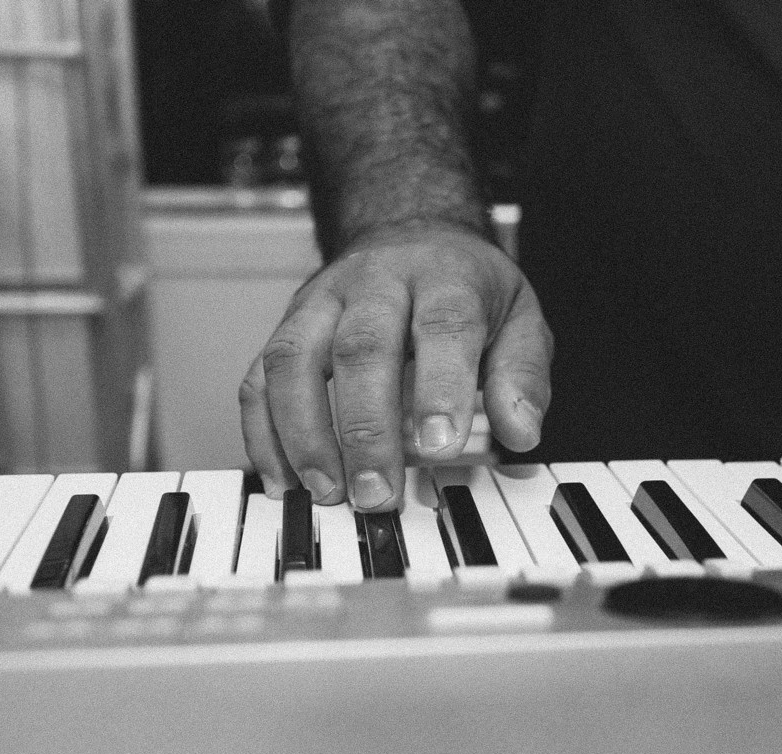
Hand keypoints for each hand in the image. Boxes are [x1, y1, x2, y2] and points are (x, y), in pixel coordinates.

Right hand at [240, 223, 552, 510]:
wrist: (412, 233)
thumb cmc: (466, 288)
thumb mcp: (519, 318)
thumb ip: (521, 375)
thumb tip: (520, 430)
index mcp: (444, 276)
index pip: (442, 325)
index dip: (439, 387)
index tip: (439, 448)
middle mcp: (377, 280)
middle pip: (361, 346)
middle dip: (365, 428)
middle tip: (377, 493)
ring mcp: (323, 299)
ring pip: (294, 357)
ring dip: (303, 433)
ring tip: (326, 491)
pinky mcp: (288, 324)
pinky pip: (260, 375)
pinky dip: (263, 431)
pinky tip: (284, 478)